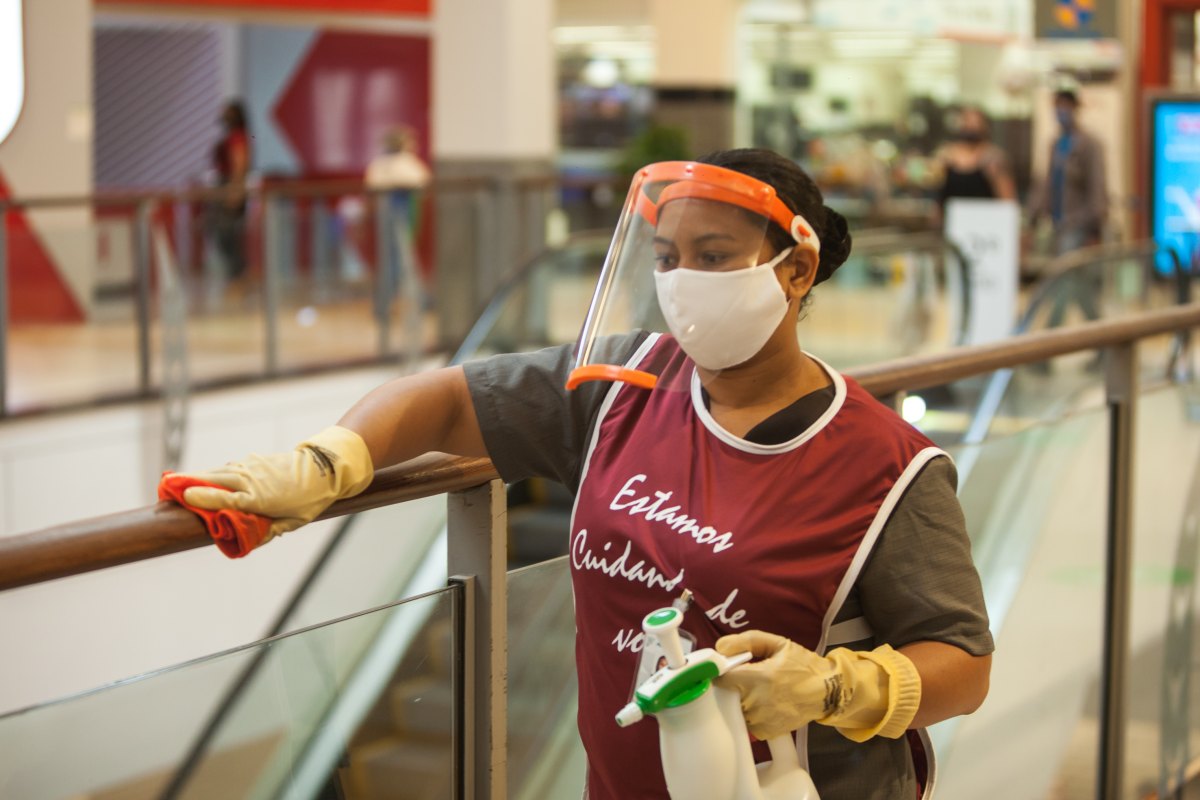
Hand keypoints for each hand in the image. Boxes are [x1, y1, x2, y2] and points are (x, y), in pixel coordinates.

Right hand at [180, 426, 373, 539]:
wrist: (325, 468)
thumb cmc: (309, 499)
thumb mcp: (291, 522)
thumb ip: (267, 531)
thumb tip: (247, 539)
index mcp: (260, 498)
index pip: (225, 498)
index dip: (203, 497)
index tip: (182, 496)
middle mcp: (251, 479)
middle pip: (214, 480)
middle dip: (189, 483)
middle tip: (164, 488)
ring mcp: (251, 466)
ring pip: (218, 471)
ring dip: (197, 477)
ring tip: (175, 483)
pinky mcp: (253, 460)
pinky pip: (228, 467)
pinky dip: (213, 473)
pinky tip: (202, 479)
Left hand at [715, 630, 920, 741]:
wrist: (827, 692)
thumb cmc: (802, 666)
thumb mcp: (778, 644)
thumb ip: (747, 641)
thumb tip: (720, 647)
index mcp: (757, 678)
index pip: (721, 679)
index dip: (720, 672)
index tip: (725, 669)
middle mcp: (756, 702)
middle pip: (727, 694)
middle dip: (734, 685)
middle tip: (749, 678)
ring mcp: (760, 720)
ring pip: (737, 709)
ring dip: (743, 700)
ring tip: (761, 691)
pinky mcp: (766, 732)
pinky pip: (748, 722)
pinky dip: (753, 713)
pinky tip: (766, 704)